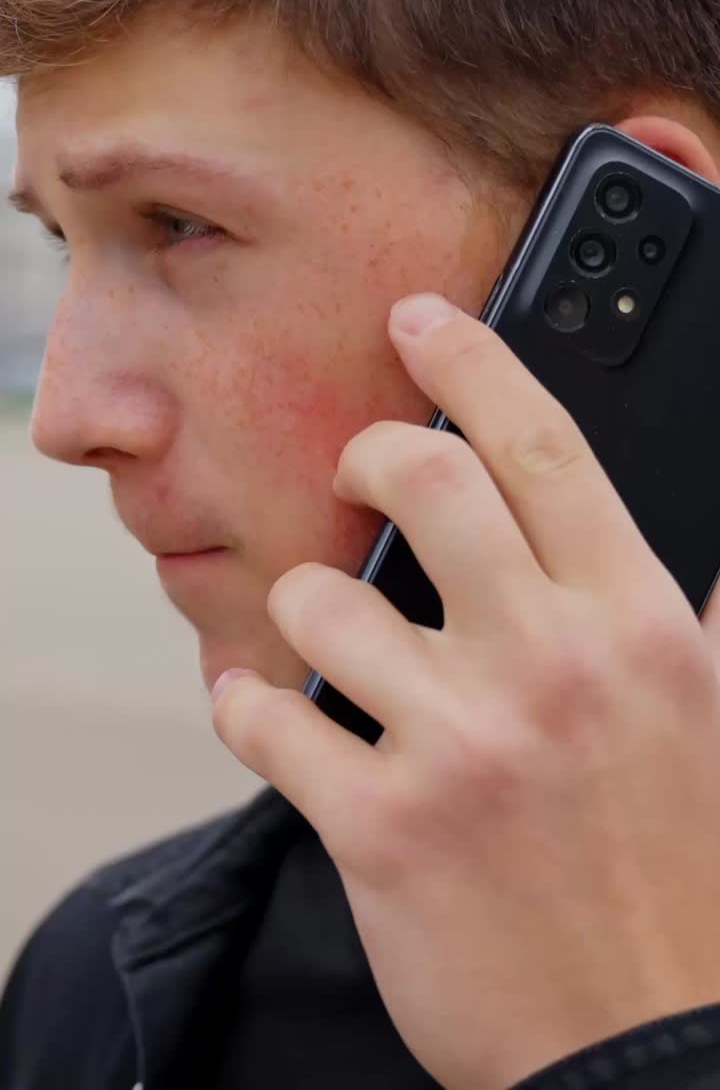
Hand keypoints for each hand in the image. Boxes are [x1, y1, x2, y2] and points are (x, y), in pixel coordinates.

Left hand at [212, 292, 719, 1089]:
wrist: (653, 1045)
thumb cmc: (684, 876)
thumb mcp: (711, 718)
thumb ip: (685, 609)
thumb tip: (667, 520)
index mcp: (637, 626)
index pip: (542, 447)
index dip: (472, 364)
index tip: (421, 323)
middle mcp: (551, 668)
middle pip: (423, 483)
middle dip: (369, 457)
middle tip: (357, 474)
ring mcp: (461, 747)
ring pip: (320, 601)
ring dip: (306, 606)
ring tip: (330, 644)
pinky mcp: (383, 830)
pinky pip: (265, 721)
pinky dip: (246, 705)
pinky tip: (267, 712)